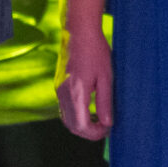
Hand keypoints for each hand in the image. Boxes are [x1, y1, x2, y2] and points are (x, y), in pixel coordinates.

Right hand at [56, 23, 113, 139]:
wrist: (80, 33)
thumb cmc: (96, 52)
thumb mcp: (106, 78)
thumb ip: (105, 102)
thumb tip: (107, 123)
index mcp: (76, 93)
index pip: (82, 126)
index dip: (96, 133)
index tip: (108, 128)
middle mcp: (64, 94)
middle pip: (72, 127)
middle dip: (89, 132)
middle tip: (105, 127)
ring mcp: (59, 90)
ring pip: (67, 120)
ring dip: (82, 126)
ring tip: (99, 120)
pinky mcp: (58, 86)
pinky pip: (65, 110)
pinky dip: (76, 116)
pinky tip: (89, 110)